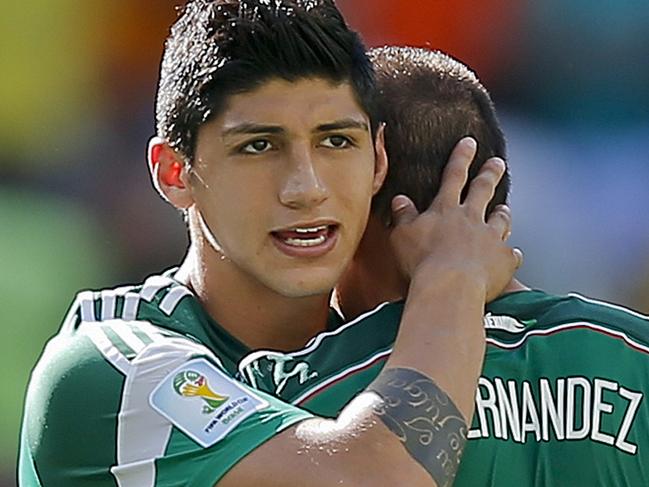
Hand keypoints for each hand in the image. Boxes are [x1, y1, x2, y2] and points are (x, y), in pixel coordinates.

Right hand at [388, 137, 520, 301]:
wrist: (450, 287)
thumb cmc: (421, 262)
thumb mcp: (402, 236)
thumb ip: (403, 216)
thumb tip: (400, 200)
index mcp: (445, 209)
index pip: (454, 176)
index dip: (461, 158)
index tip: (469, 142)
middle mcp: (471, 219)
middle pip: (483, 190)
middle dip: (490, 174)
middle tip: (498, 163)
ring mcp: (491, 238)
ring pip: (501, 220)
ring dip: (503, 213)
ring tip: (506, 208)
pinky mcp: (503, 260)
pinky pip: (510, 254)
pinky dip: (510, 254)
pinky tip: (513, 254)